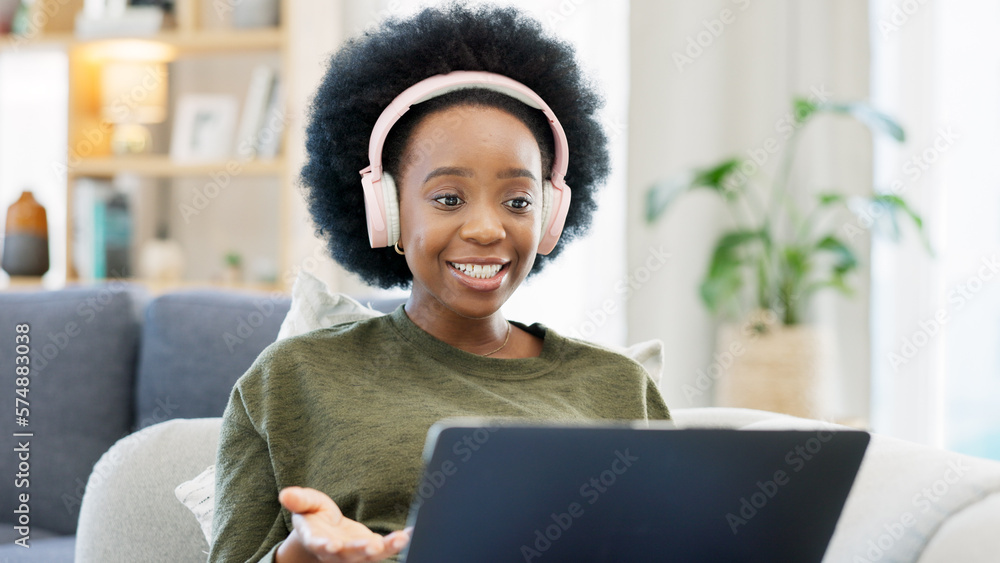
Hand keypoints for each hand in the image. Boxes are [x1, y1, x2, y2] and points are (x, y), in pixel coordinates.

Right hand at [276, 486, 410, 562]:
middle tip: (372, 546)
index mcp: (317, 540)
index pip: (320, 545)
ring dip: (385, 550)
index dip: (325, 546)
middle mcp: (336, 552)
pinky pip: (384, 549)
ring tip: (400, 539)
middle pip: (347, 555)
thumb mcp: (305, 504)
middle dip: (359, 551)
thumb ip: (298, 500)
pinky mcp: (370, 550)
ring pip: (369, 557)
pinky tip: (409, 534)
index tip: (331, 546)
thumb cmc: (314, 516)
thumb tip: (284, 494)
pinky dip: (397, 543)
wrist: (326, 532)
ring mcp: (354, 554)